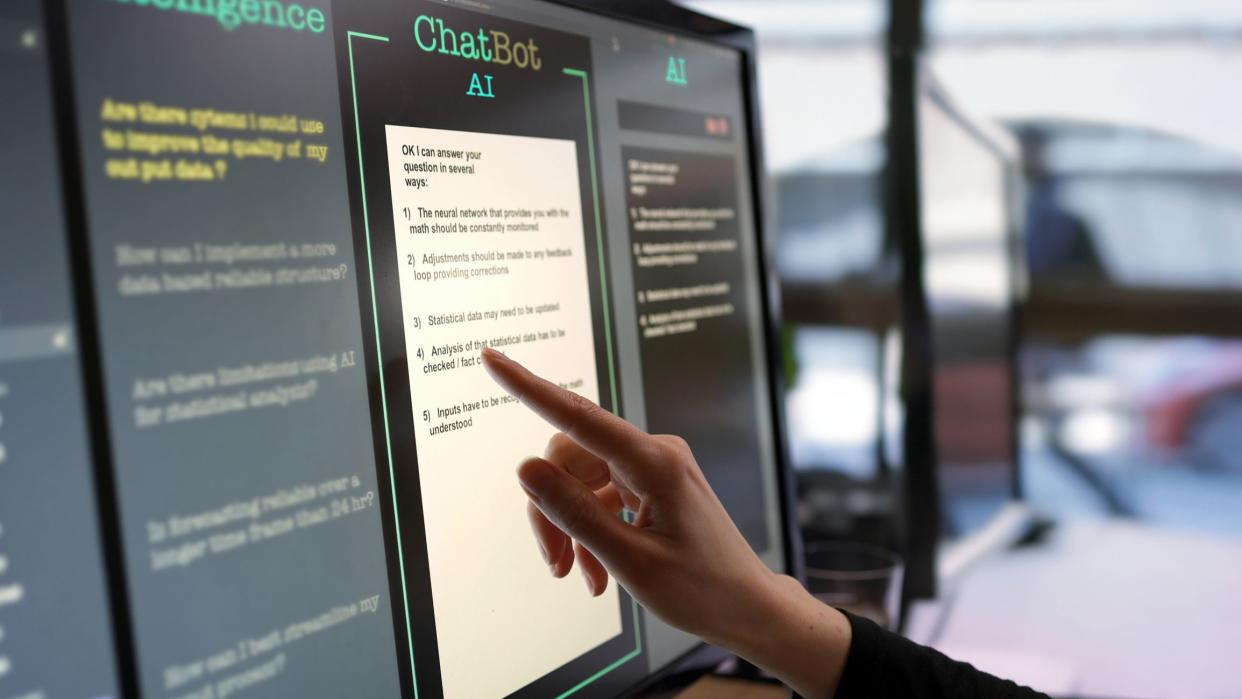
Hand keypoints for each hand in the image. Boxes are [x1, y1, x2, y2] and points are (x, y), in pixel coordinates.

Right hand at [481, 348, 851, 697]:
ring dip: (571, 528)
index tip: (492, 359)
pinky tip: (597, 572)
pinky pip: (600, 495)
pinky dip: (590, 531)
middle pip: (569, 459)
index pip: (577, 416)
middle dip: (552, 510)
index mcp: (654, 462)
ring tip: (581, 576)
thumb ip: (574, 513)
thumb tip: (526, 468)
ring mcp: (653, 467)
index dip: (528, 387)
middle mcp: (653, 453)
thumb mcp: (630, 559)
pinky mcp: (651, 484)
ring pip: (580, 481)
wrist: (746, 607)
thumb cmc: (701, 588)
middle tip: (554, 564)